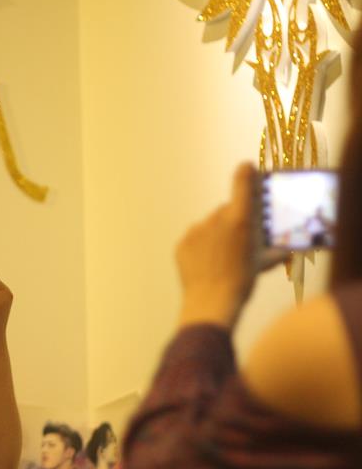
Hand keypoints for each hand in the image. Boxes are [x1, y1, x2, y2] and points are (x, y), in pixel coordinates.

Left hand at [176, 163, 285, 327]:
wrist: (210, 302)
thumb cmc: (241, 283)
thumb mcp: (260, 265)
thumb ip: (273, 252)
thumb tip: (286, 251)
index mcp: (239, 221)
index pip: (241, 186)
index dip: (244, 174)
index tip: (245, 166)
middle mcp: (216, 220)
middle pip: (225, 211)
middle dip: (232, 220)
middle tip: (238, 240)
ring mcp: (196, 231)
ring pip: (209, 225)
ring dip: (215, 234)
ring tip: (220, 257)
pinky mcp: (182, 243)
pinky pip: (194, 239)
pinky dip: (200, 246)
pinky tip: (206, 263)